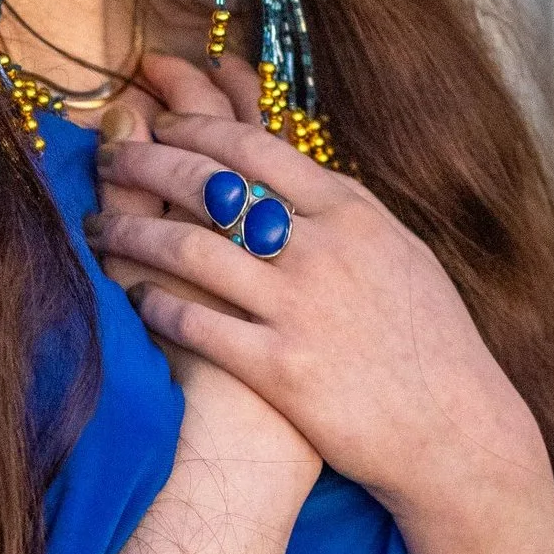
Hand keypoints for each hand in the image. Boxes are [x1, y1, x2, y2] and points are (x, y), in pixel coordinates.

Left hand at [89, 49, 545, 545]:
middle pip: (209, 186)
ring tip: (97, 231)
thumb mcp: (400, 254)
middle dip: (144, 164)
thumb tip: (295, 175)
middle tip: (104, 158)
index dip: (193, 128)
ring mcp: (299, 308)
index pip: (253, 147)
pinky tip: (128, 297)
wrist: (456, 431)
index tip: (156, 122)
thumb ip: (344, 213)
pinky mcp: (278, 369)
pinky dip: (152, 304)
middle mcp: (322, 249)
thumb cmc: (431, 344)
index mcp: (352, 211)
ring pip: (188, 252)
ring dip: (130, 235)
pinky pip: (194, 324)